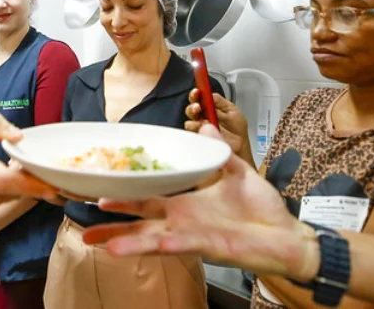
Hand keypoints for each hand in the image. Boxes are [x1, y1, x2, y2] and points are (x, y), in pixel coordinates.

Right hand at [0, 113, 58, 221]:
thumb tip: (20, 135)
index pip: (7, 181)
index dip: (33, 185)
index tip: (55, 186)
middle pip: (15, 191)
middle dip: (34, 183)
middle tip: (48, 173)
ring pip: (11, 198)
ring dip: (17, 186)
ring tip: (9, 170)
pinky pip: (1, 204)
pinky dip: (5, 193)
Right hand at [81, 124, 319, 282]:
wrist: (286, 235)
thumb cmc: (262, 210)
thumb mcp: (238, 172)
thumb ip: (219, 150)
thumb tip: (207, 126)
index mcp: (186, 203)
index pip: (147, 198)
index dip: (124, 196)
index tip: (99, 193)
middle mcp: (183, 221)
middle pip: (140, 223)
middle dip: (113, 225)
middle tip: (87, 225)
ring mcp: (193, 236)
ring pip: (153, 238)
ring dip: (129, 241)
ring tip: (104, 244)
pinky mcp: (210, 247)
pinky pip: (185, 244)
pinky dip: (169, 244)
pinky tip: (158, 243)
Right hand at [185, 89, 248, 153]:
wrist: (241, 146)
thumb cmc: (237, 130)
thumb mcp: (232, 111)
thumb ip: (220, 102)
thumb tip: (210, 94)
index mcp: (210, 108)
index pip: (198, 98)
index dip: (196, 94)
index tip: (197, 92)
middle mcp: (203, 117)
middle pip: (191, 110)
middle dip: (193, 107)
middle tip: (198, 107)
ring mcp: (201, 129)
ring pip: (190, 123)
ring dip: (195, 122)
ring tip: (205, 122)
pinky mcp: (200, 139)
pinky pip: (193, 135)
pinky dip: (199, 133)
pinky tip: (206, 131)